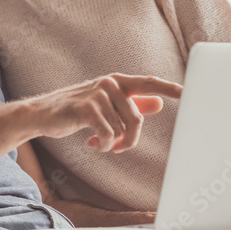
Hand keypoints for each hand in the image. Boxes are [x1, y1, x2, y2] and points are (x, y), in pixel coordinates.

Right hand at [25, 74, 182, 152]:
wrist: (44, 114)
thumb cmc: (78, 110)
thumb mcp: (107, 106)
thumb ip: (133, 104)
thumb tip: (159, 104)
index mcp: (119, 82)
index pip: (148, 83)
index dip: (168, 88)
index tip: (186, 91)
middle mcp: (110, 83)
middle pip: (137, 118)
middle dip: (131, 140)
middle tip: (120, 148)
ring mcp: (97, 93)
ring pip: (122, 129)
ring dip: (113, 143)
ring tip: (100, 143)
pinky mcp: (86, 108)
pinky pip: (108, 134)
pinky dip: (104, 145)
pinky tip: (94, 145)